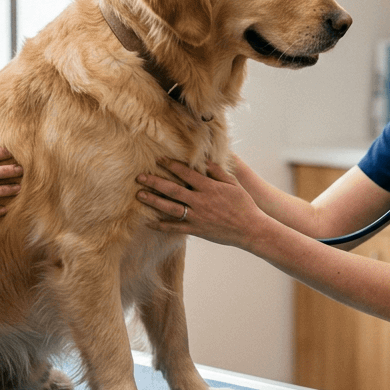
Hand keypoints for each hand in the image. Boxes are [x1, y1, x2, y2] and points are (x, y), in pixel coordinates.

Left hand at [136, 160, 266, 247]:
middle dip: (155, 182)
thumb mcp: (233, 184)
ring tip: (139, 195)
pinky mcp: (196, 230)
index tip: (159, 160)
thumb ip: (218, 172)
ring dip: (153, 201)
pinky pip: (175, 228)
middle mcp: (200, 201)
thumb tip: (205, 161)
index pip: (186, 173)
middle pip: (173, 189)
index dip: (171, 165)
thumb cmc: (244, 205)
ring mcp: (197, 216)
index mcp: (209, 187)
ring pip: (170, 207)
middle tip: (139, 177)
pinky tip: (150, 222)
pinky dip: (162, 225)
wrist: (250, 228)